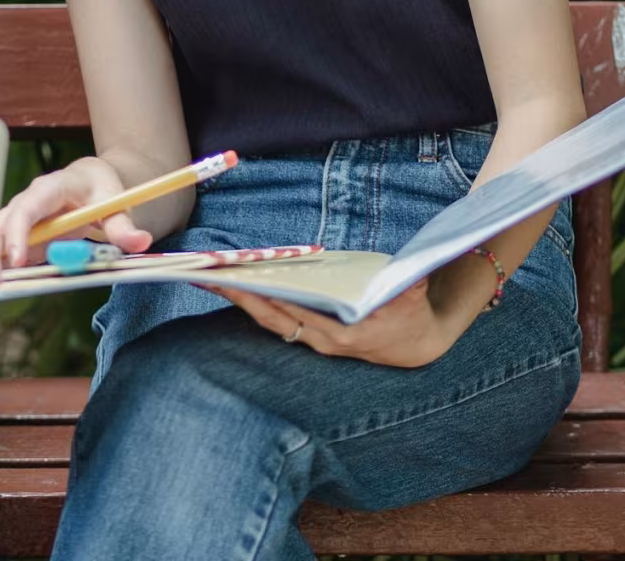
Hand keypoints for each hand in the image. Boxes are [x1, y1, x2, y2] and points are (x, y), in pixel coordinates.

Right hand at [0, 157, 153, 286]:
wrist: (90, 181)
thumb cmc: (100, 189)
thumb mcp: (116, 204)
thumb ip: (124, 225)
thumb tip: (141, 241)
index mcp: (50, 188)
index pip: (27, 207)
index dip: (18, 233)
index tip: (16, 260)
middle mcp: (28, 202)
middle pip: (2, 224)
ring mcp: (21, 219)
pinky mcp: (21, 236)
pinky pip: (3, 252)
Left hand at [209, 279, 457, 368]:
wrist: (416, 346)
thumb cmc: (411, 317)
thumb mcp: (413, 299)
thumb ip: (407, 289)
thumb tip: (407, 279)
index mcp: (342, 334)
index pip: (296, 313)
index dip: (268, 299)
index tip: (244, 283)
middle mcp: (320, 341)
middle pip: (271, 318)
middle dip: (240, 297)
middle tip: (209, 277)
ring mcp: (312, 340)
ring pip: (268, 320)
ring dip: (241, 300)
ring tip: (212, 278)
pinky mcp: (309, 335)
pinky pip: (276, 319)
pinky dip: (255, 303)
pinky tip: (236, 285)